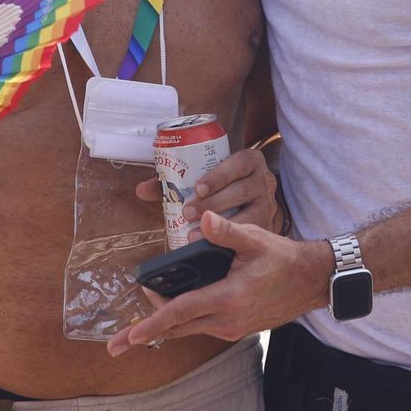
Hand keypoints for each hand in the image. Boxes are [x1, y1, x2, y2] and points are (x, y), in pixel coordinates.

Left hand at [104, 211, 331, 355]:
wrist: (310, 282)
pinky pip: (201, 327)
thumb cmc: (283, 259)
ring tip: (138, 327)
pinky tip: (174, 310)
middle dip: (146, 335)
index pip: (181, 312)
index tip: (130, 336)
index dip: (152, 323)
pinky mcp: (235, 328)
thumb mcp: (256, 239)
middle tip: (117, 343)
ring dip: (164, 326)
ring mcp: (230, 328)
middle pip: (177, 328)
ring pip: (188, 329)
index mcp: (228, 299)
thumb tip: (203, 216)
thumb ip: (227, 231)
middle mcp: (226, 320)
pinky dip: (183, 321)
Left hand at [134, 148, 281, 238]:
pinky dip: (232, 242)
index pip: (239, 162)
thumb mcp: (206, 176)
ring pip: (251, 213)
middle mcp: (263, 181)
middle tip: (188, 213)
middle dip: (214, 202)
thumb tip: (142, 189)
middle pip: (243, 189)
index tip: (198, 188)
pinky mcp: (267, 227)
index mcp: (250, 162)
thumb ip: (175, 180)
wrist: (254, 202)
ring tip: (196, 234)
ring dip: (222, 224)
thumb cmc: (222, 186)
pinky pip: (253, 235)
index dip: (220, 174)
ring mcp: (268, 205)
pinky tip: (214, 249)